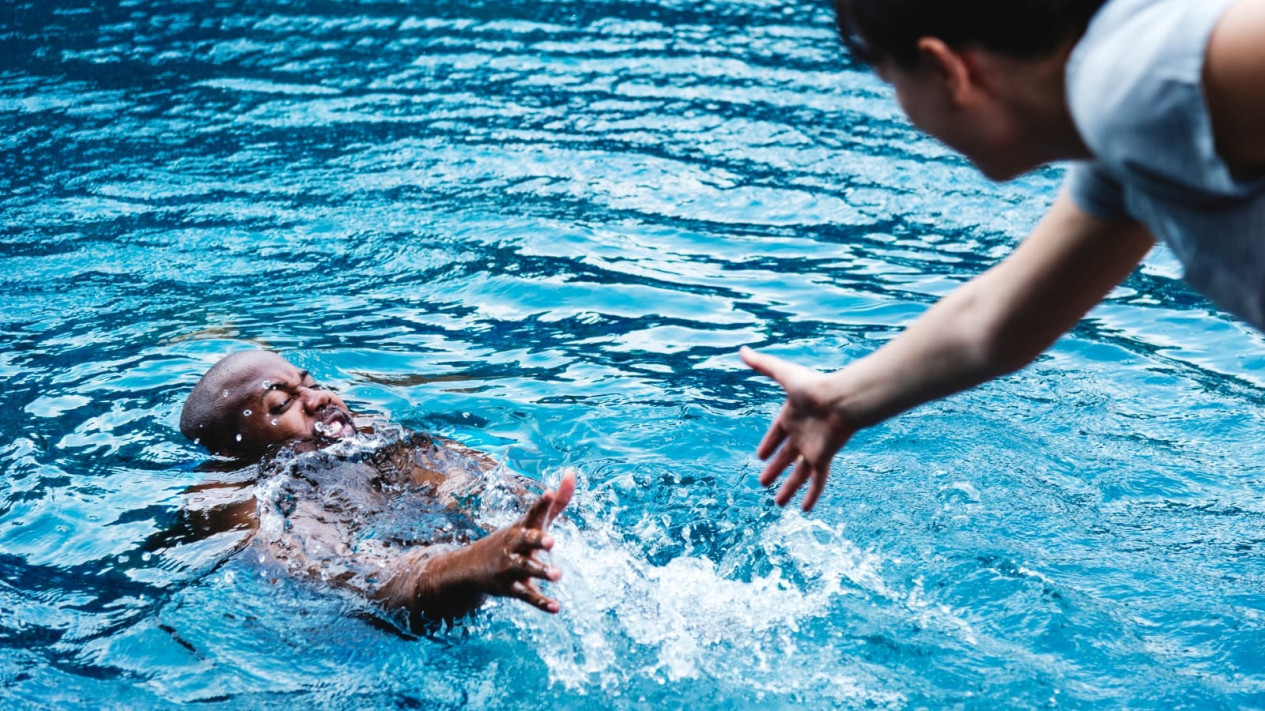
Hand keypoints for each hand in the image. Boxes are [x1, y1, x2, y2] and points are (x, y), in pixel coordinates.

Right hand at [454, 469, 575, 612]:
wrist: (469, 568)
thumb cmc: (513, 540)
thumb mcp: (532, 521)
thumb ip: (556, 502)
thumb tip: (572, 473)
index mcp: (522, 527)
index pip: (533, 513)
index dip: (541, 503)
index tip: (549, 493)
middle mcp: (515, 545)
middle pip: (526, 540)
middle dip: (537, 540)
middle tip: (552, 542)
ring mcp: (511, 567)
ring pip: (526, 569)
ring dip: (541, 572)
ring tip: (557, 575)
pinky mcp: (511, 589)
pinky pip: (527, 596)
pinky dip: (541, 602)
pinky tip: (556, 608)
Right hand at [741, 346, 857, 510]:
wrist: (842, 399)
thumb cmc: (814, 386)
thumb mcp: (784, 374)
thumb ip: (762, 365)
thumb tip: (742, 350)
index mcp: (791, 416)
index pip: (776, 434)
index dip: (768, 444)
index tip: (759, 456)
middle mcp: (801, 435)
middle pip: (785, 457)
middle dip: (774, 469)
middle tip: (762, 482)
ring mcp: (812, 448)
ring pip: (798, 474)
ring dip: (788, 488)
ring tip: (778, 504)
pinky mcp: (823, 458)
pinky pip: (816, 481)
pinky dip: (811, 495)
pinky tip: (804, 510)